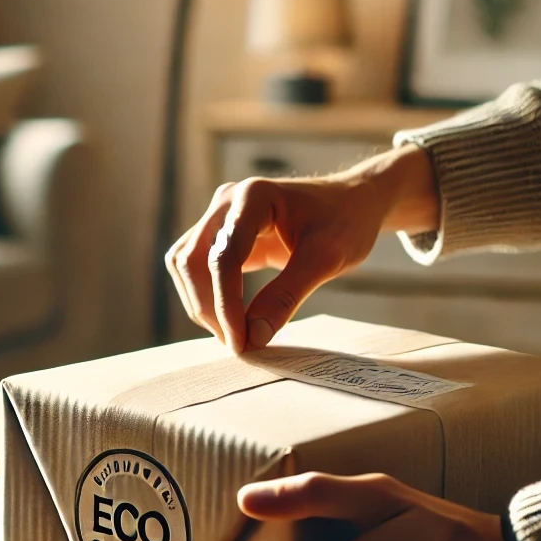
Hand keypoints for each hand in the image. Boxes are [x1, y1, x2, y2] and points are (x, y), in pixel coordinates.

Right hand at [165, 145, 439, 352]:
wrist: (353, 202)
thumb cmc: (345, 222)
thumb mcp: (326, 258)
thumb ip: (288, 295)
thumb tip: (253, 336)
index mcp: (253, 197)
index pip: (223, 257)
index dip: (226, 304)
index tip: (240, 341)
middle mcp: (227, 201)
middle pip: (193, 261)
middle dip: (209, 307)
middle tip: (237, 344)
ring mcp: (220, 216)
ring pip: (186, 265)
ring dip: (202, 302)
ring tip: (233, 334)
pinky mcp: (221, 233)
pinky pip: (197, 266)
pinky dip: (208, 295)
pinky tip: (231, 318)